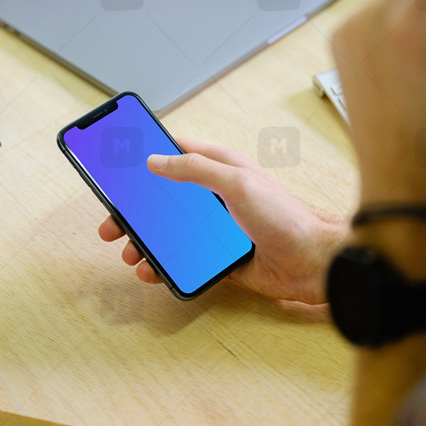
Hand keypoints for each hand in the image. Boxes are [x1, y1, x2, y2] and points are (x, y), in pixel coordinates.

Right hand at [97, 138, 347, 303]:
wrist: (314, 263)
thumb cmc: (286, 218)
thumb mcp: (238, 183)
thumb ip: (196, 169)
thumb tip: (156, 160)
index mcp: (221, 169)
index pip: (176, 153)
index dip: (147, 154)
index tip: (117, 162)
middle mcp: (215, 198)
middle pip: (163, 199)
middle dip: (134, 211)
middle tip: (111, 223)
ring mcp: (216, 229)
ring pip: (169, 233)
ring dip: (145, 242)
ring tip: (129, 252)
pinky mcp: (219, 257)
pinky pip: (184, 261)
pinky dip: (164, 266)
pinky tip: (151, 271)